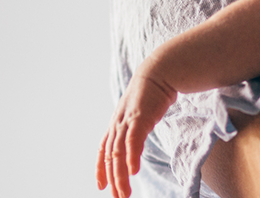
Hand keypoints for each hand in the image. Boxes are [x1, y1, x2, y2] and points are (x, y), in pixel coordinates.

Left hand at [96, 68, 177, 197]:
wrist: (159, 72)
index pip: (103, 150)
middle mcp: (118, 124)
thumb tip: (136, 147)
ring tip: (124, 193)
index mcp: (117, 123)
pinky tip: (134, 171)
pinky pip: (132, 141)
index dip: (100, 169)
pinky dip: (132, 157)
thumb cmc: (152, 94)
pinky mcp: (139, 117)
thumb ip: (136, 131)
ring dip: (121, 175)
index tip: (101, 187)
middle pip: (110, 157)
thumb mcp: (140, 115)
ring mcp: (127, 121)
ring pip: (119, 153)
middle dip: (113, 180)